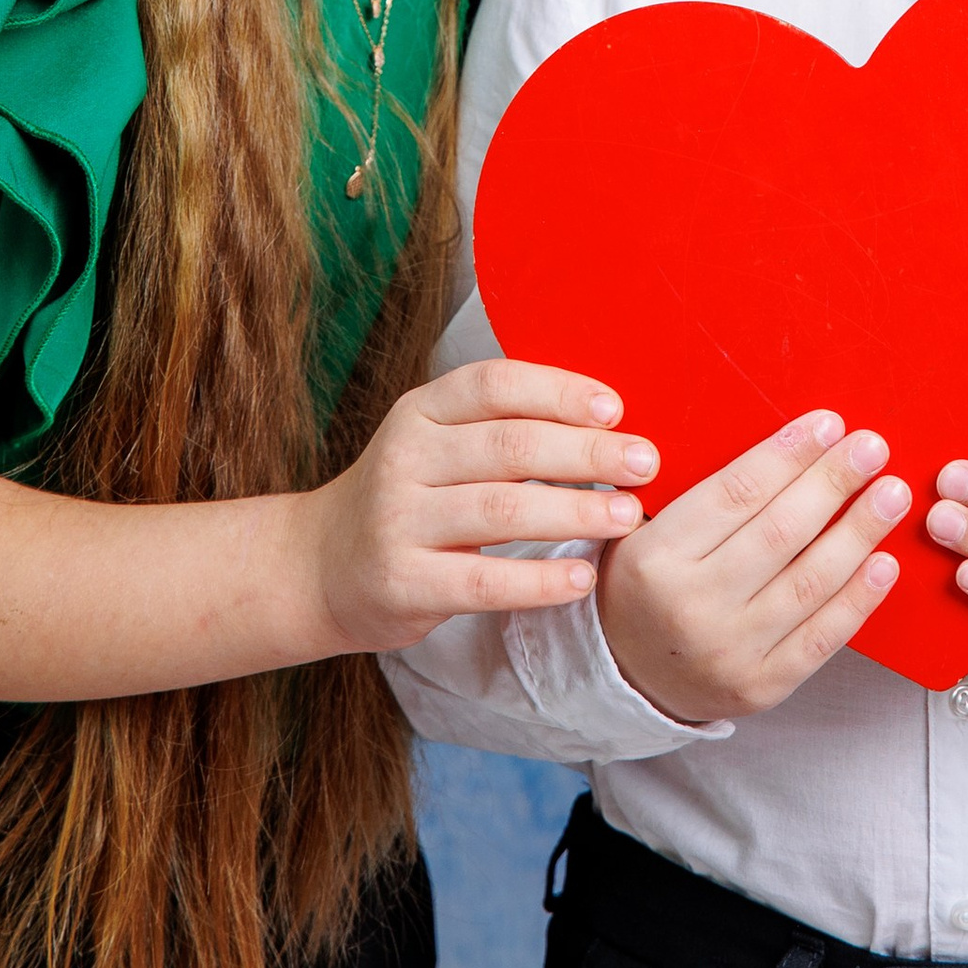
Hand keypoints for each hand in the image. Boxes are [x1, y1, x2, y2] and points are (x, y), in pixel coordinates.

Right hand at [305, 359, 661, 653]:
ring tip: (629, 515)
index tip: (617, 408)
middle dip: (587, 452)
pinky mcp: (403, 582)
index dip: (559, 391)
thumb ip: (504, 426)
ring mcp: (400, 521)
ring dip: (575, 511)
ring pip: (501, 509)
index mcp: (421, 411)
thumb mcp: (438, 443)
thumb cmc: (409, 496)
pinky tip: (583, 580)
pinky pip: (482, 582)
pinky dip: (538, 581)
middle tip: (645, 462)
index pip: (495, 385)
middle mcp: (406, 457)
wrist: (322, 566)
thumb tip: (609, 419)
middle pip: (509, 445)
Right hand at [600, 410, 908, 722]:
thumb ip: (704, 496)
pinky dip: (859, 598)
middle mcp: (693, 604)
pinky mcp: (763, 686)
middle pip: (780, 532)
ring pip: (809, 582)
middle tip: (871, 447)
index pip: (736, 492)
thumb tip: (791, 446)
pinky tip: (884, 562)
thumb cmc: (647, 587)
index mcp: (657, 556)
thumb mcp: (647, 532)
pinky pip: (822, 637)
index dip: (789, 454)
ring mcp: (730, 650)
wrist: (629, 676)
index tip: (828, 424)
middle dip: (833, 482)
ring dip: (859, 531)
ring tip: (890, 494)